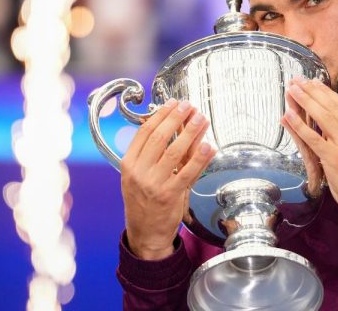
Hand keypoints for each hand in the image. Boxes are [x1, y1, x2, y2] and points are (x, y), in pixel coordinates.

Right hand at [120, 99, 216, 259]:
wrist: (145, 233)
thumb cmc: (145, 200)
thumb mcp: (140, 174)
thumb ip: (154, 153)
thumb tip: (173, 125)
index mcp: (128, 164)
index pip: (144, 132)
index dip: (160, 115)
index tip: (173, 103)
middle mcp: (139, 172)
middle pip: (159, 138)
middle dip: (176, 118)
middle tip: (189, 106)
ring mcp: (154, 184)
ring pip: (175, 152)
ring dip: (190, 132)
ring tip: (201, 119)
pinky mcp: (170, 195)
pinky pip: (188, 172)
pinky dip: (200, 157)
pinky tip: (208, 145)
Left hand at [281, 78, 337, 227]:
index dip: (327, 93)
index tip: (314, 83)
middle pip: (331, 106)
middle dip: (312, 91)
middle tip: (298, 80)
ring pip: (322, 116)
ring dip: (305, 101)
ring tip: (292, 90)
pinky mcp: (333, 158)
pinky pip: (313, 138)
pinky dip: (299, 125)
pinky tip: (289, 115)